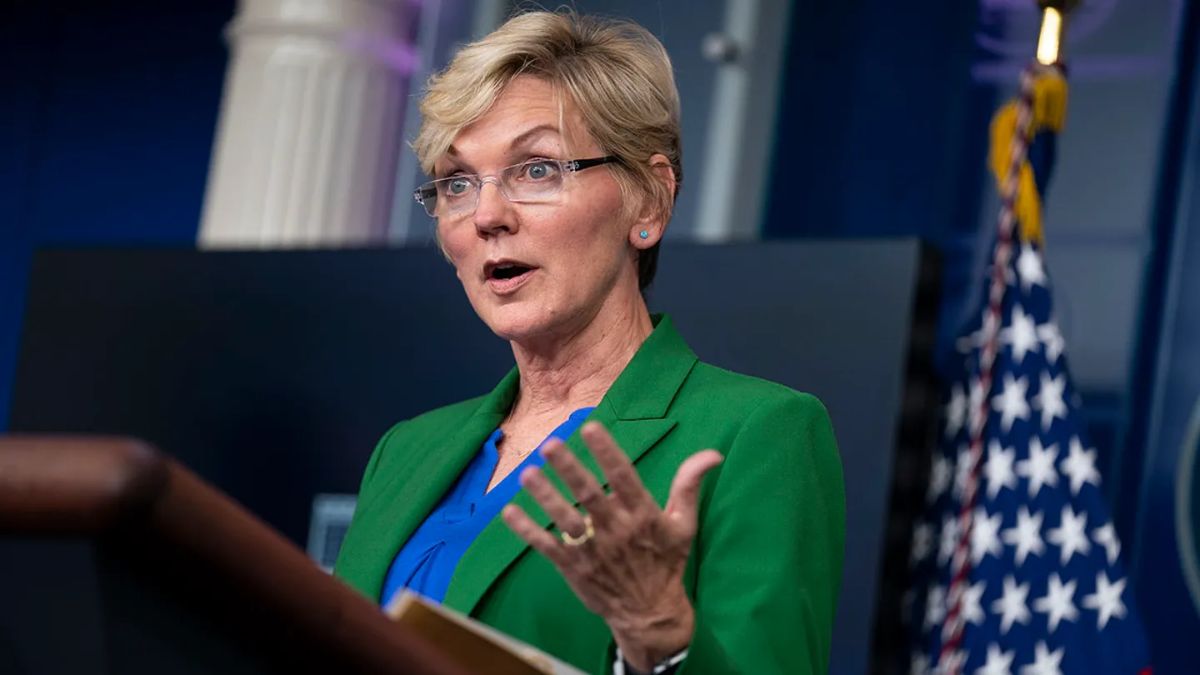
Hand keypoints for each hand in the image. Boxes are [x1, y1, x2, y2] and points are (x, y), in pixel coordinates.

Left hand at [500, 421, 722, 670]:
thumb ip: (689, 485)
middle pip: (589, 494)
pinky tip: (508, 512)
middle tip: (550, 445)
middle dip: (569, 468)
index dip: (607, 452)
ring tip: (527, 473)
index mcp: (643, 515)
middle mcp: (616, 530)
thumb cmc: (666, 562)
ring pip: (564, 519)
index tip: (591, 428)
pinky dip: (527, 530)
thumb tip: (712, 453)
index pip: (624, 477)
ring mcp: (592, 550)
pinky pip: (546, 546)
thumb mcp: (684, 524)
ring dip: (544, 496)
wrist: (650, 615)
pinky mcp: (573, 568)